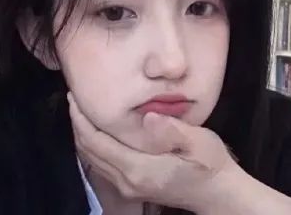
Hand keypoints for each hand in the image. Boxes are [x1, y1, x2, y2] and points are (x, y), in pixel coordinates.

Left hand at [67, 92, 239, 212]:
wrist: (217, 193)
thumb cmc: (210, 164)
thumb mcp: (200, 142)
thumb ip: (173, 130)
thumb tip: (147, 117)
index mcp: (141, 169)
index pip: (99, 143)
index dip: (82, 120)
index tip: (74, 97)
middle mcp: (128, 181)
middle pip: (90, 151)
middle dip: (77, 123)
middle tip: (73, 97)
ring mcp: (128, 187)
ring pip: (93, 159)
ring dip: (82, 134)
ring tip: (79, 109)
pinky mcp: (131, 187)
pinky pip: (101, 163)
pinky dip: (92, 145)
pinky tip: (95, 129)